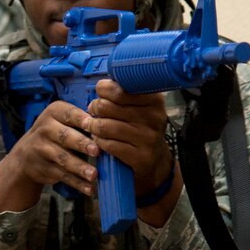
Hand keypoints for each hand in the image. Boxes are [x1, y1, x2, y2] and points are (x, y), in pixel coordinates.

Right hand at [0, 101, 99, 212]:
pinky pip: (63, 176)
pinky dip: (77, 183)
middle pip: (64, 136)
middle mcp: (45, 129)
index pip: (69, 114)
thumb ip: (83, 119)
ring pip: (63, 158)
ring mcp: (42, 150)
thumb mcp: (62, 119)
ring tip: (94, 174)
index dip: (81, 119)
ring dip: (79, 167)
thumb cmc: (56, 133)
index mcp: (53, 112)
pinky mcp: (44, 169)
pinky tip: (89, 189)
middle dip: (81, 144)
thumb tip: (111, 122)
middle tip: (96, 151)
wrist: (27, 154)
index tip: (94, 125)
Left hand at [87, 80, 179, 225]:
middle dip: (95, 109)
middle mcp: (154, 118)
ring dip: (94, 126)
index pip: (120, 89)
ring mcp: (149, 138)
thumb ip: (121, 94)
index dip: (104, 90)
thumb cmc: (138, 129)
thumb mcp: (137, 107)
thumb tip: (101, 87)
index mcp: (154, 100)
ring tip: (94, 126)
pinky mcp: (141, 157)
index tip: (102, 94)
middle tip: (95, 112)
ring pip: (105, 126)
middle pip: (107, 106)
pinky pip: (108, 145)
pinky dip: (99, 142)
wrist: (153, 162)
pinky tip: (100, 140)